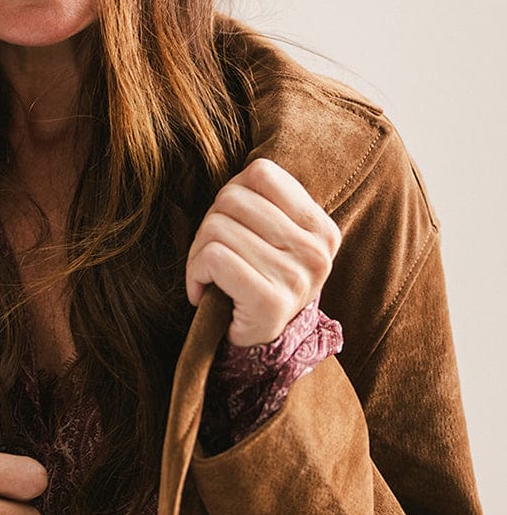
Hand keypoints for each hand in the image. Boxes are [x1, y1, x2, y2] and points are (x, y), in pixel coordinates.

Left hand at [185, 157, 340, 346]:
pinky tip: (203, 291)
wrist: (257, 346)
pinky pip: (213, 257)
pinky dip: (194, 272)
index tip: (234, 225)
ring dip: (198, 251)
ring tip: (211, 275)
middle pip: (231, 197)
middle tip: (215, 255)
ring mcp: (296, 278)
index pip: (260, 172)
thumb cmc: (257, 279)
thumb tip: (238, 168)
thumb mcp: (274, 236)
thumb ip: (262, 200)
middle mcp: (316, 251)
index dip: (233, 192)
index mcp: (321, 227)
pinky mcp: (270, 302)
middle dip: (210, 223)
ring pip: (216, 226)